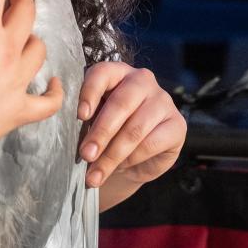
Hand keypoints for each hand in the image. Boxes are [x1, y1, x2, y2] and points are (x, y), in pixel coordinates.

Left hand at [77, 62, 186, 187]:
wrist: (131, 159)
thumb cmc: (108, 133)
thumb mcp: (92, 122)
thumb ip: (85, 120)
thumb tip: (70, 130)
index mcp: (117, 73)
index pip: (103, 73)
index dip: (90, 94)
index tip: (80, 117)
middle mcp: (142, 81)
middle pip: (120, 104)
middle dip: (100, 133)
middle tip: (86, 155)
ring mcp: (163, 101)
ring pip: (135, 129)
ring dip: (112, 155)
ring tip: (96, 174)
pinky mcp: (177, 124)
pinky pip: (150, 143)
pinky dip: (132, 159)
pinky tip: (121, 167)